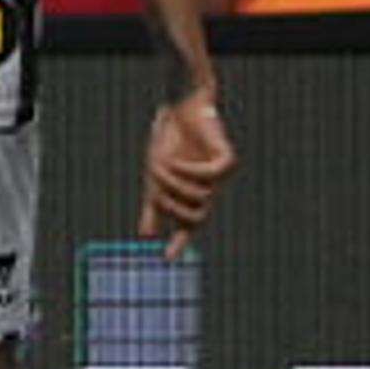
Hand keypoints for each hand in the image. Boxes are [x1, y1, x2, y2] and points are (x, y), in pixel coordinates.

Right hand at [139, 92, 233, 257]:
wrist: (180, 112)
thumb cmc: (170, 144)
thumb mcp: (156, 179)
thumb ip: (153, 208)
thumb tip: (144, 236)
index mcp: (190, 198)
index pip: (187, 227)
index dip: (178, 242)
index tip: (166, 256)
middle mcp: (207, 191)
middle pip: (195, 218)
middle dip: (173, 208)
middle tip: (155, 194)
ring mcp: (218, 177)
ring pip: (200, 196)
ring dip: (173, 181)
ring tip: (159, 164)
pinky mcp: (226, 160)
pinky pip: (208, 175)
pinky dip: (188, 169)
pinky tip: (175, 160)